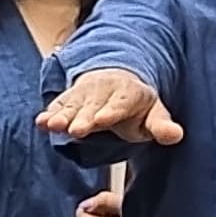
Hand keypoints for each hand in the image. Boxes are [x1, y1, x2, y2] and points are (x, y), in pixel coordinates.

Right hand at [41, 69, 181, 147]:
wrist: (117, 81)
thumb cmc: (137, 104)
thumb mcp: (154, 113)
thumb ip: (162, 126)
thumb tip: (175, 135)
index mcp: (128, 94)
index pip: (120, 104)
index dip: (111, 111)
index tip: (102, 119)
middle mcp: (103, 91)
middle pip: (92, 106)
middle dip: (83, 117)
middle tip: (76, 129)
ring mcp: (84, 94)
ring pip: (73, 105)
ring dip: (62, 115)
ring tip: (53, 125)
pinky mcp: (69, 99)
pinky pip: (58, 105)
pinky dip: (49, 113)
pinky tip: (40, 123)